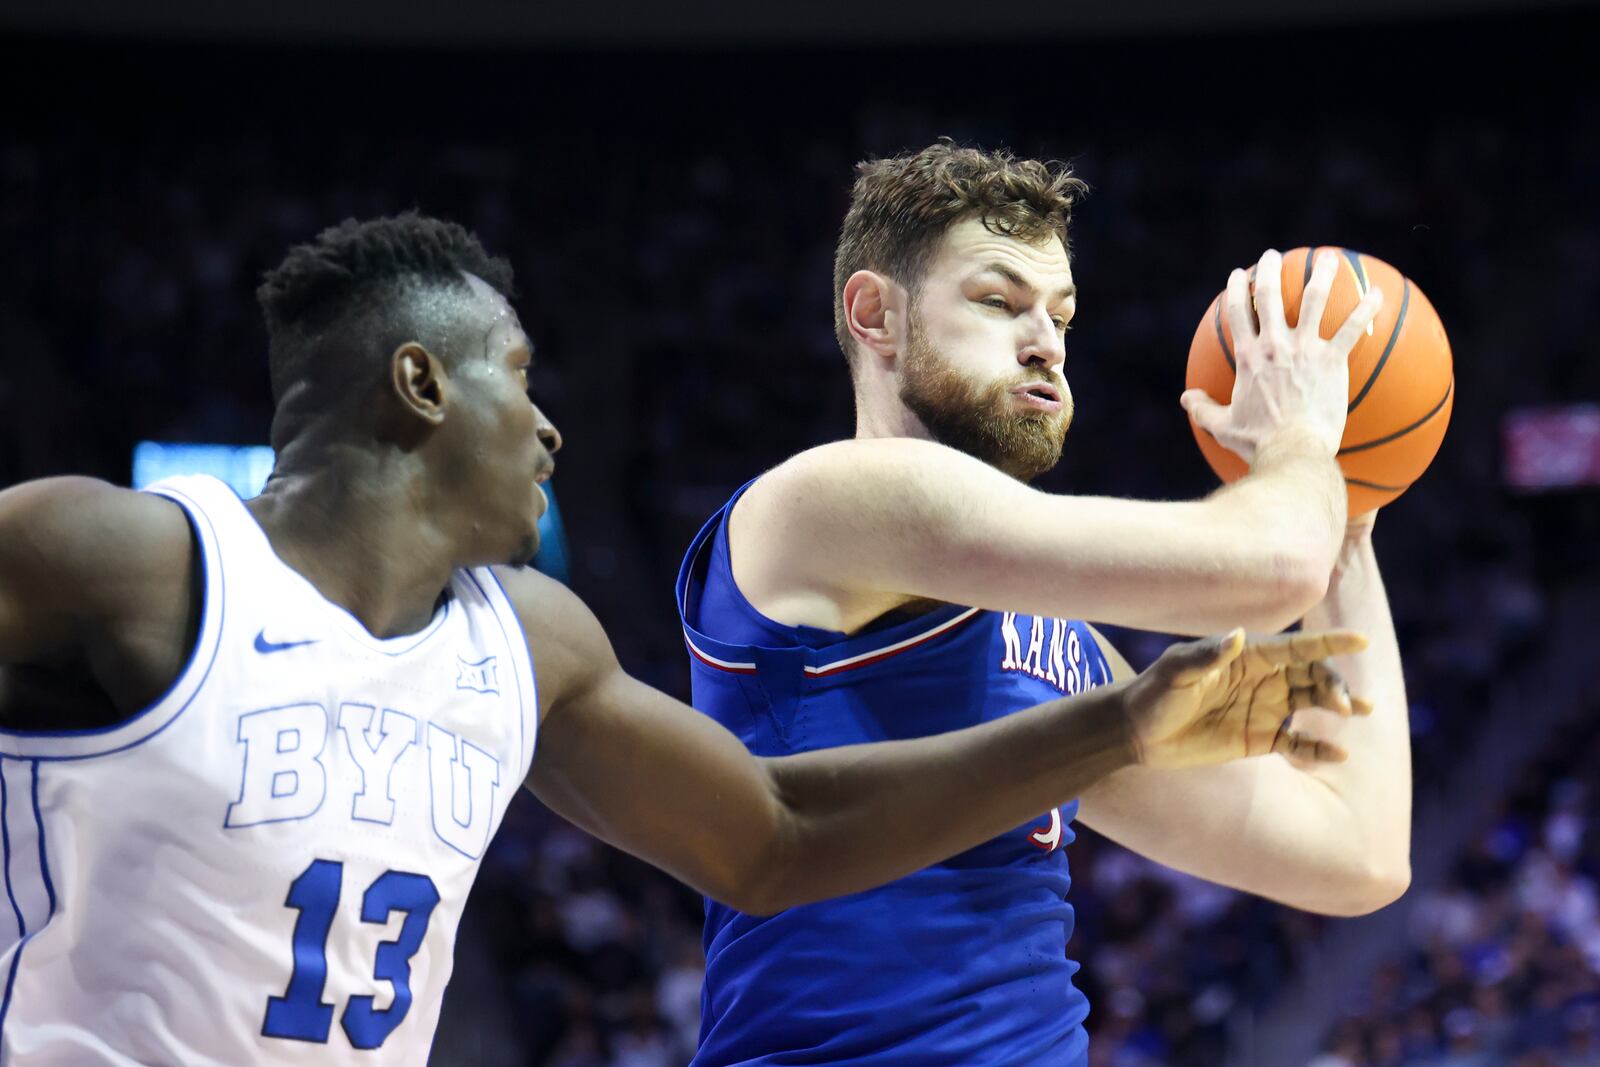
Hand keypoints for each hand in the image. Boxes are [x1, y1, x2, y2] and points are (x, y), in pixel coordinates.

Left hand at [1124, 629, 1371, 769]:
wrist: (1138, 733)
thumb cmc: (1154, 694)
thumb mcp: (1176, 672)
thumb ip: (1206, 655)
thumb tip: (1237, 635)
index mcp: (1248, 655)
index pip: (1296, 647)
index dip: (1329, 643)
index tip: (1361, 641)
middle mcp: (1263, 678)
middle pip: (1312, 674)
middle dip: (1334, 683)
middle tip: (1345, 704)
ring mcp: (1265, 709)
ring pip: (1313, 703)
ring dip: (1338, 705)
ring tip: (1358, 713)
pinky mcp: (1260, 739)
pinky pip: (1298, 744)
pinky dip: (1320, 749)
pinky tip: (1338, 754)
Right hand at [1181, 249, 1384, 463]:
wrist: (1293, 449)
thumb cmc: (1258, 441)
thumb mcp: (1222, 426)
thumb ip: (1202, 409)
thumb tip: (1186, 399)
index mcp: (1248, 357)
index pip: (1237, 313)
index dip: (1236, 290)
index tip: (1238, 275)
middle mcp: (1274, 345)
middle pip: (1269, 295)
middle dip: (1269, 270)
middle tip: (1272, 257)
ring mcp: (1305, 349)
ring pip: (1313, 300)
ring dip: (1320, 274)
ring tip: (1327, 258)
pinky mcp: (1332, 360)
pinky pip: (1352, 329)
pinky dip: (1366, 309)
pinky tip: (1377, 294)